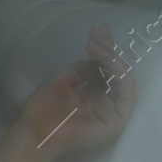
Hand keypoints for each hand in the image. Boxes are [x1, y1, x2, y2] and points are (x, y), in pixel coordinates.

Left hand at [14, 24, 135, 159]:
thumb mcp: (62, 80)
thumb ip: (82, 69)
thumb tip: (99, 60)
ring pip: (123, 79)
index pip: (105, 69)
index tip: (97, 31)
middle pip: (116, 71)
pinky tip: (105, 61)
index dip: (103, 49)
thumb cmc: (43, 108)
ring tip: (95, 46)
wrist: (35, 131)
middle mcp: (105, 101)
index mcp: (92, 93)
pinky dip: (118, 73)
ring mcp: (113, 110)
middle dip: (109, 49)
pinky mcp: (118, 119)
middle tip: (99, 33)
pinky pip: (125, 92)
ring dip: (111, 58)